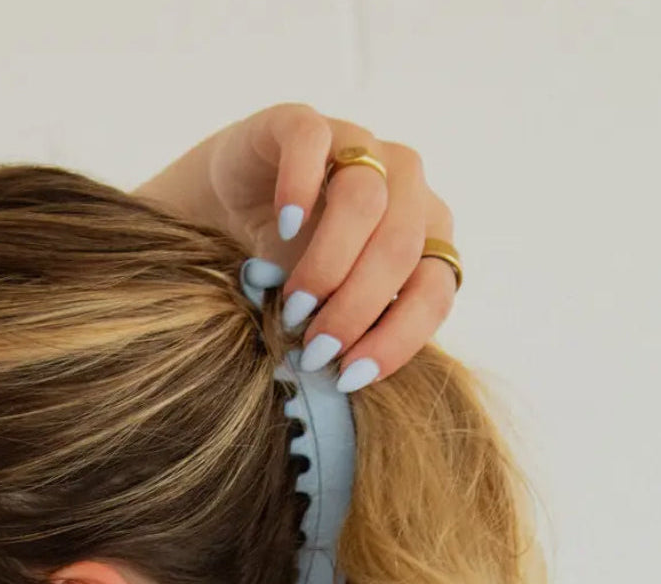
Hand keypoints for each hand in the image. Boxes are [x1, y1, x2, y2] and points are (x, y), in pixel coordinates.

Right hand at [135, 103, 456, 390]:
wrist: (224, 216)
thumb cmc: (284, 271)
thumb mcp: (326, 310)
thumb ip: (354, 334)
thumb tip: (350, 384)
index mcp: (424, 235)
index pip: (436, 287)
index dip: (400, 337)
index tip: (350, 377)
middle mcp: (403, 185)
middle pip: (401, 246)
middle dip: (356, 309)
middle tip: (313, 350)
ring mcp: (355, 146)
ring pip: (366, 200)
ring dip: (329, 265)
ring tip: (292, 306)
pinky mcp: (301, 123)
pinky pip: (313, 144)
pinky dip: (301, 188)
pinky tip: (282, 229)